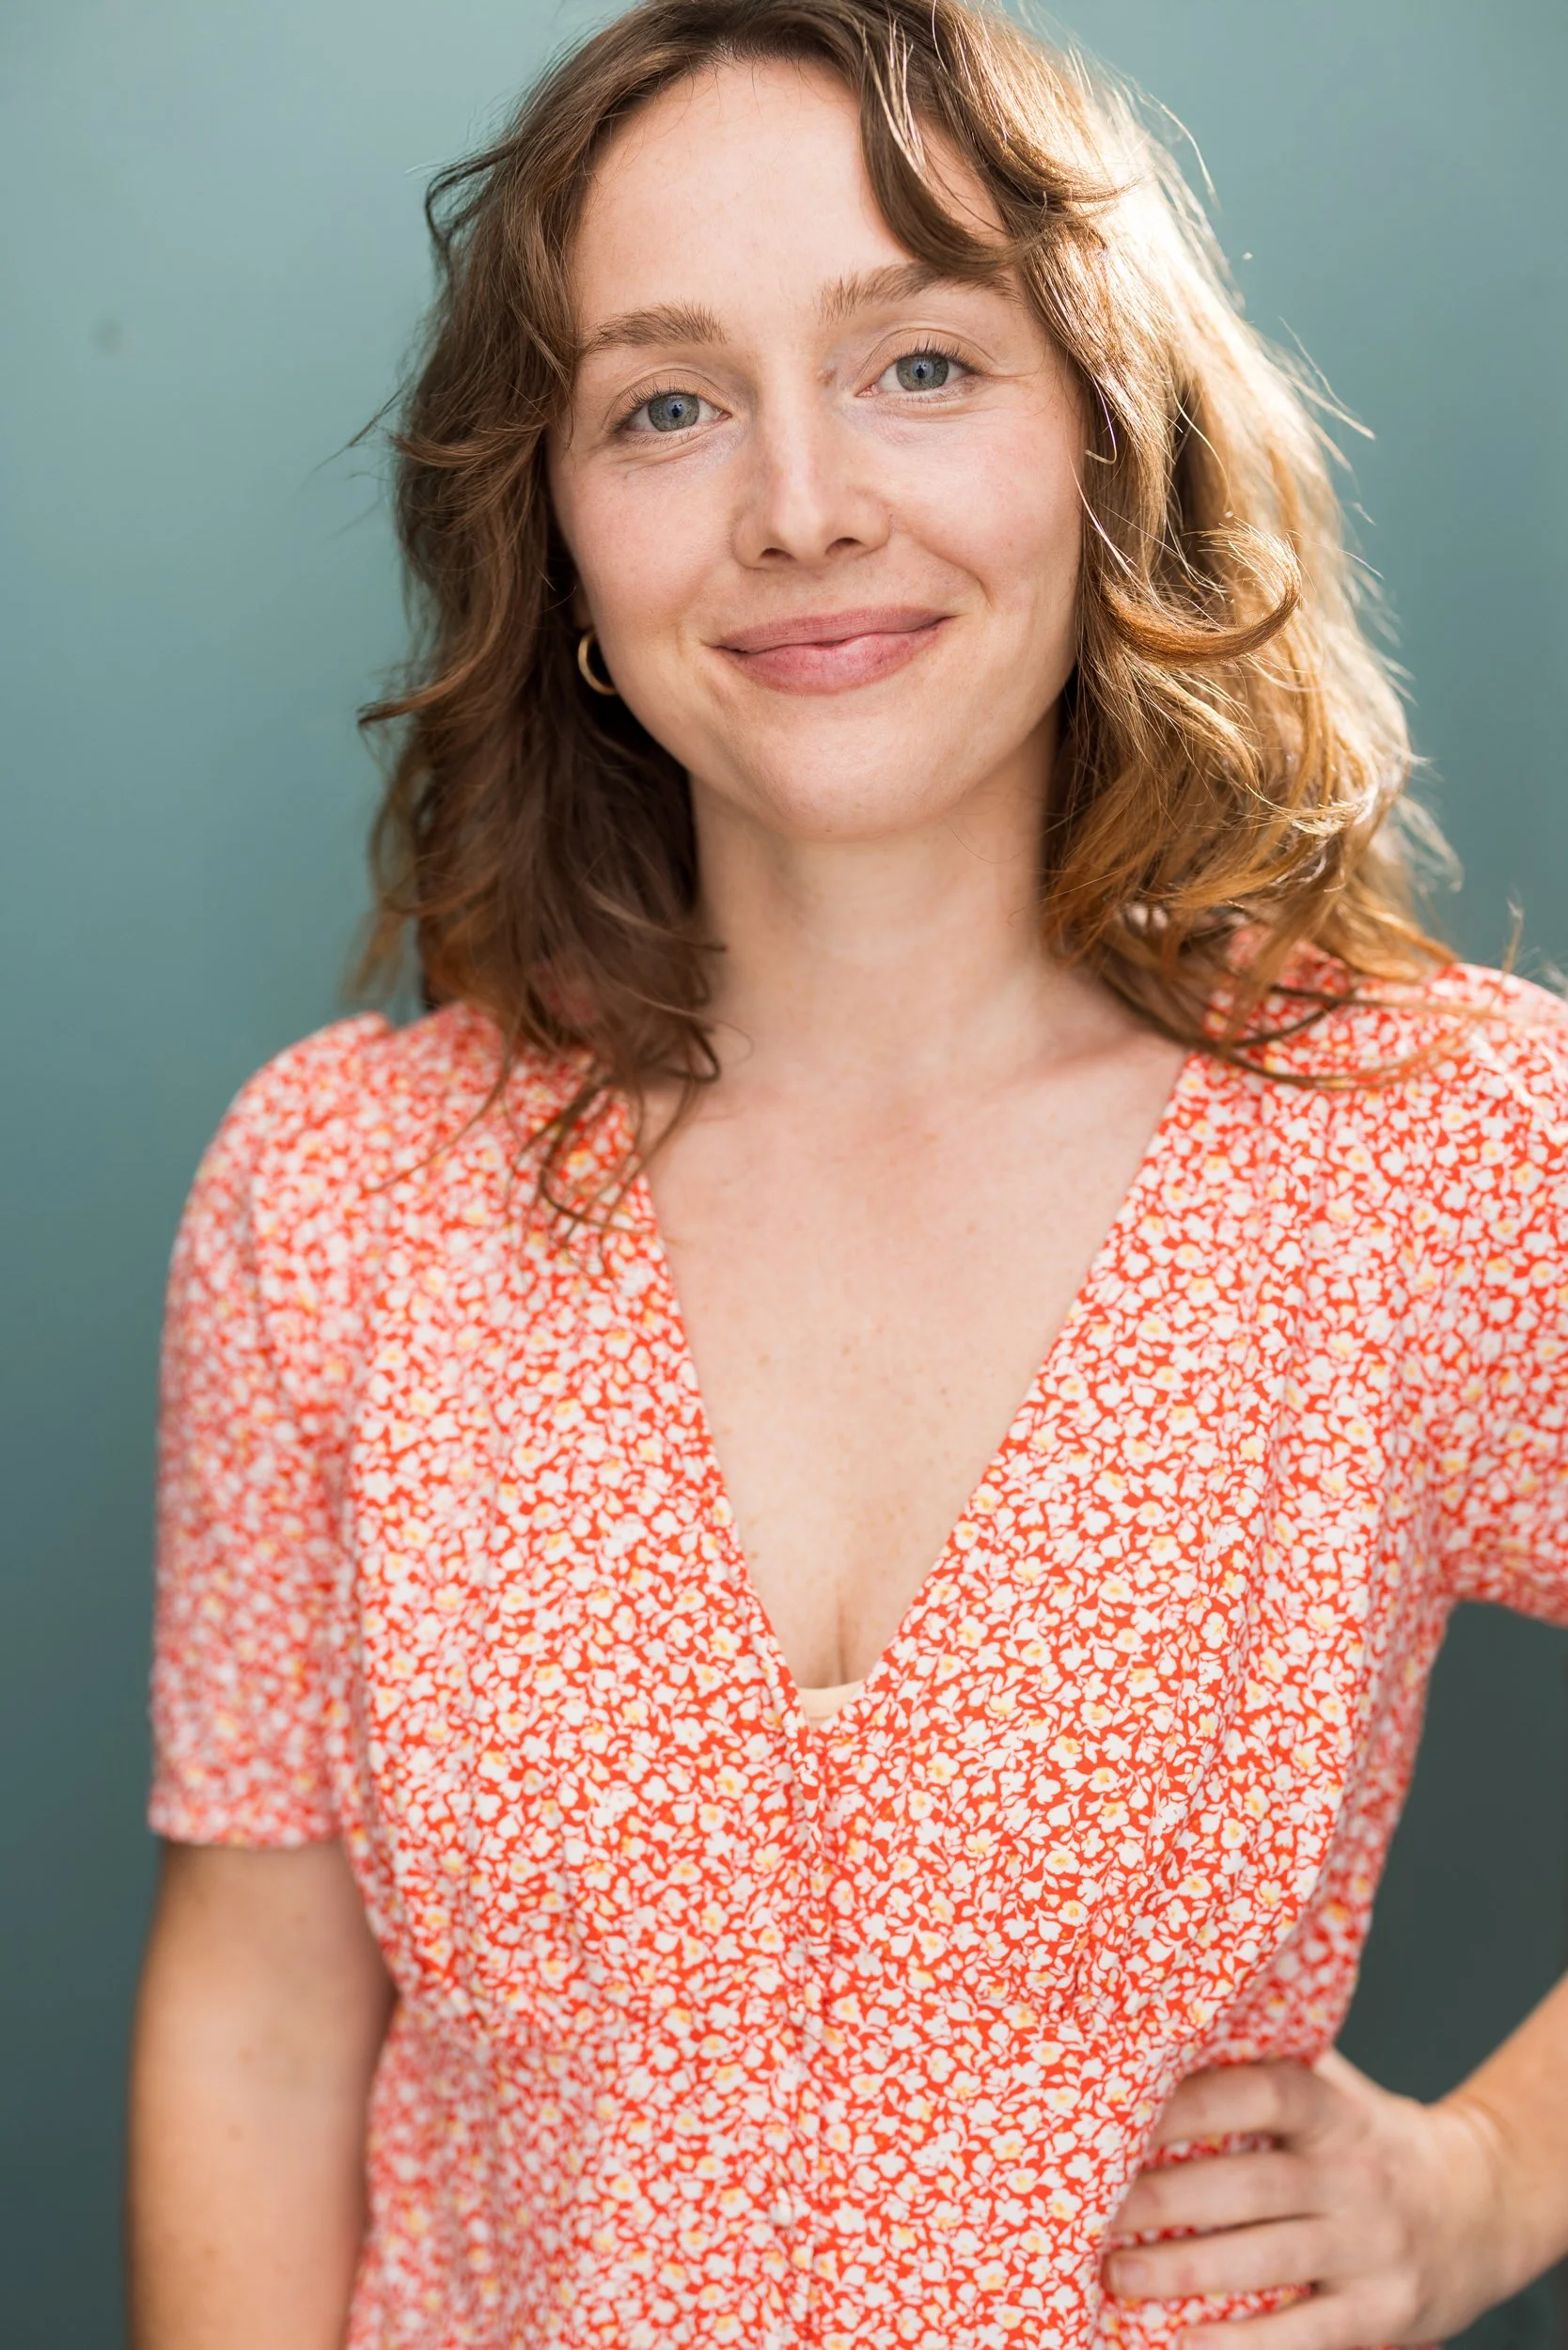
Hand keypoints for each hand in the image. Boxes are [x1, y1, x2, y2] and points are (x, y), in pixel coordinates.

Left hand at [1103, 2050, 1515, 2347]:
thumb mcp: (1336, 2092)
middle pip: (1251, 2185)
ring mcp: (1371, 2247)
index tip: (1123, 2113)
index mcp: (1334, 2111)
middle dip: (1166, 2200)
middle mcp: (1354, 2175)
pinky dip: (1244, 2346)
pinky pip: (1306, 2334)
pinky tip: (1187, 2346)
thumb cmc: (1370, 2140)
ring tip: (1116, 2274)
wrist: (1482, 2204)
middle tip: (1095, 2211)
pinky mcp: (1382, 2312)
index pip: (1262, 2093)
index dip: (1193, 2102)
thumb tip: (1163, 2033)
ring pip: (1269, 2260)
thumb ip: (1269, 2066)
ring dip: (1186, 2271)